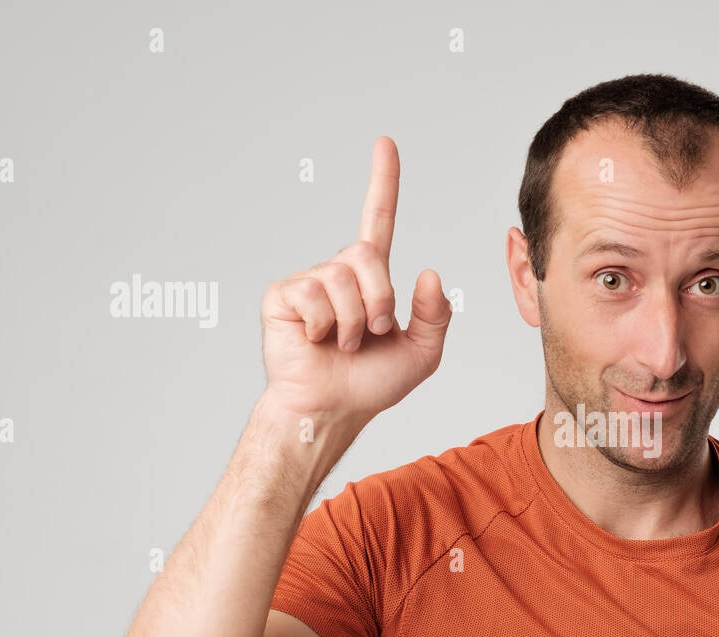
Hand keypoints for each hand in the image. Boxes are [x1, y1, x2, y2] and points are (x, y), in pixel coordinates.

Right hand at [260, 136, 452, 423]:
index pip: (379, 220)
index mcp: (370, 280)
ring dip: (353, 320)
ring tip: (344, 344)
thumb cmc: (371, 384)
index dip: (383, 182)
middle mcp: (338, 273)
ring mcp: (308, 282)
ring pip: (342, 277)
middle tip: (372, 332)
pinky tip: (317, 341)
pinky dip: (326, 325)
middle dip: (379, 299)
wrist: (332, 410)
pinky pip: (314, 294)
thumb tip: (429, 273)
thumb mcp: (422, 353)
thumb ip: (436, 315)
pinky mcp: (282, 295)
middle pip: (367, 254)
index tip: (385, 143)